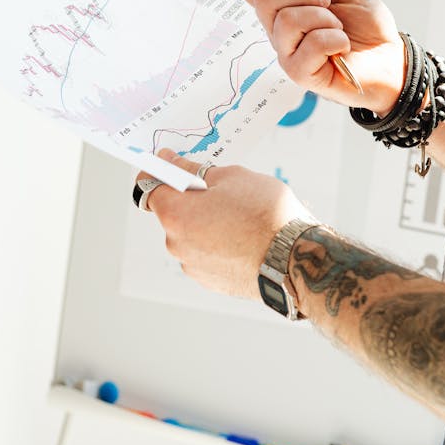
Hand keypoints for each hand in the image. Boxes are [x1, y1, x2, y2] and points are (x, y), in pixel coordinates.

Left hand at [140, 149, 309, 300]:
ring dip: (205, 222)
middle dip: (190, 198)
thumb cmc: (266, 216)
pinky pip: (205, 253)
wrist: (295, 259)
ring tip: (239, 216)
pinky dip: (217, 243)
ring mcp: (193, 265)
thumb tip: (172, 163)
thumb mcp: (231, 177)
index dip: (158, 172)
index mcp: (176, 214)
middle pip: (172, 212)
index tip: (169, 164)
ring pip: (191, 233)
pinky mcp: (210, 281)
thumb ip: (193, 169)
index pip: (149, 187)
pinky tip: (242, 236)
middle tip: (220, 190)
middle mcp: (177, 243)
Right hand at [238, 0, 403, 113]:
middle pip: (264, 0)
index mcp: (283, 10)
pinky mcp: (300, 74)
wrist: (390, 57)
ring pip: (287, 21)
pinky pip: (310, 44)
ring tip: (338, 28)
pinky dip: (335, 39)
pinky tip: (342, 47)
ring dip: (323, 18)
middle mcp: (279, 33)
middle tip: (327, 3)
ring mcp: (287, 54)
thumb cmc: (365, 26)